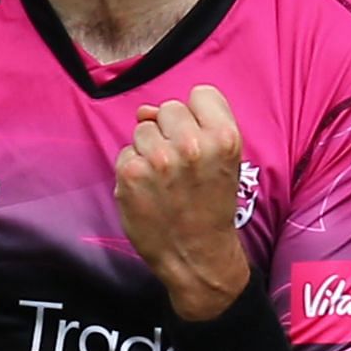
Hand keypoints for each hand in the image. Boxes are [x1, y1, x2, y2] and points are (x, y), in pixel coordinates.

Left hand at [115, 84, 251, 319]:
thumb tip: (146, 111)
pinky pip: (125, 152)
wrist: (197, 255)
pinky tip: (148, 191)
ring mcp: (159, 159)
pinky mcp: (132, 174)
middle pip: (168, 109)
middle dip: (170, 132)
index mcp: (224, 138)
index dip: (197, 115)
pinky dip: (133, 169)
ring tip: (164, 180)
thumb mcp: (224, 162)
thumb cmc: (211, 206)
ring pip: (143, 129)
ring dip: (149, 150)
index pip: (201, 94)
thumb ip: (196, 125)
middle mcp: (192, 145)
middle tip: (180, 165)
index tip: (199, 138)